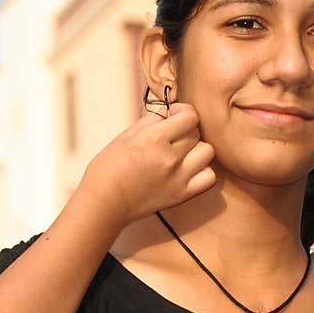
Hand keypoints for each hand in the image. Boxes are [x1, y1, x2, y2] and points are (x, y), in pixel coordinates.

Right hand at [79, 102, 215, 226]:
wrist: (104, 201)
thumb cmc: (109, 167)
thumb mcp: (126, 135)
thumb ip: (152, 121)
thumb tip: (171, 114)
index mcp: (154, 139)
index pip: (190, 116)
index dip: (182, 111)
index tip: (173, 116)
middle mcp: (170, 158)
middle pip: (197, 132)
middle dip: (185, 129)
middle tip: (170, 136)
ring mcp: (178, 178)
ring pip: (207, 152)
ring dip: (196, 149)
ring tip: (180, 154)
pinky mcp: (182, 195)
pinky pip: (209, 178)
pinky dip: (202, 171)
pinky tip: (188, 170)